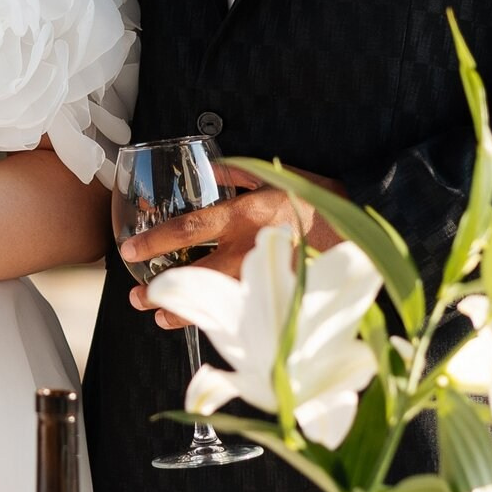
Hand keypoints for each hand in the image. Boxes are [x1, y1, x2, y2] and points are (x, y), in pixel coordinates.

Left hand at [118, 167, 345, 329]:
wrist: (363, 226)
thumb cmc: (318, 198)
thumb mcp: (276, 175)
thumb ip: (238, 173)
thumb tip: (210, 168)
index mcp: (244, 216)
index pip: (188, 230)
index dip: (154, 243)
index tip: (128, 251)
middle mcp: (249, 249)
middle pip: (195, 276)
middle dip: (161, 290)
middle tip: (138, 297)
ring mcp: (265, 278)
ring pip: (215, 301)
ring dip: (185, 312)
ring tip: (161, 317)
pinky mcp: (281, 297)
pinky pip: (244, 312)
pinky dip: (222, 319)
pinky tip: (207, 323)